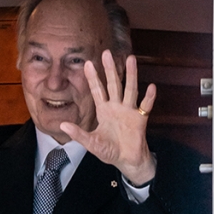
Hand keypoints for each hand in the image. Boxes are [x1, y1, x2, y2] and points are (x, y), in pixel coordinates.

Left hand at [59, 50, 156, 184]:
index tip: (88, 63)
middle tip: (107, 52)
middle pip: (114, 84)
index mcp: (104, 110)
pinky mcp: (140, 119)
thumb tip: (62, 126)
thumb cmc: (109, 150)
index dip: (93, 78)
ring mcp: (129, 111)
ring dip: (131, 75)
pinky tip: (151, 87)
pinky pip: (145, 106)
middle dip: (110, 69)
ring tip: (131, 59)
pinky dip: (149, 97)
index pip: (97, 90)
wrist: (126, 160)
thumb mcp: (91, 143)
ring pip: (130, 89)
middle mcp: (117, 107)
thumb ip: (78, 134)